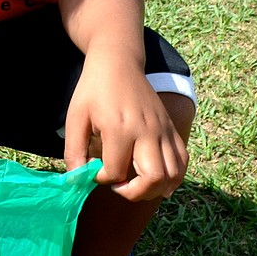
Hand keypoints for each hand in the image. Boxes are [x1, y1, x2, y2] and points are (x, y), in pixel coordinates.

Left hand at [63, 52, 187, 201]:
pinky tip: (158, 182)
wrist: (118, 62)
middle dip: (132, 193)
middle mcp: (147, 131)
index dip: (102, 178)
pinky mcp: (171, 128)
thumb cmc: (94, 89)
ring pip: (172, 175)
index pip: (116, 172)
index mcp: (120, 128)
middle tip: (117, 185)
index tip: (93, 168)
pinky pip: (182, 161)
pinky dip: (174, 178)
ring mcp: (163, 130)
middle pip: (152, 179)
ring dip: (154, 189)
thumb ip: (74, 151)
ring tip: (135, 184)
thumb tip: (76, 180)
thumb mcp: (75, 117)